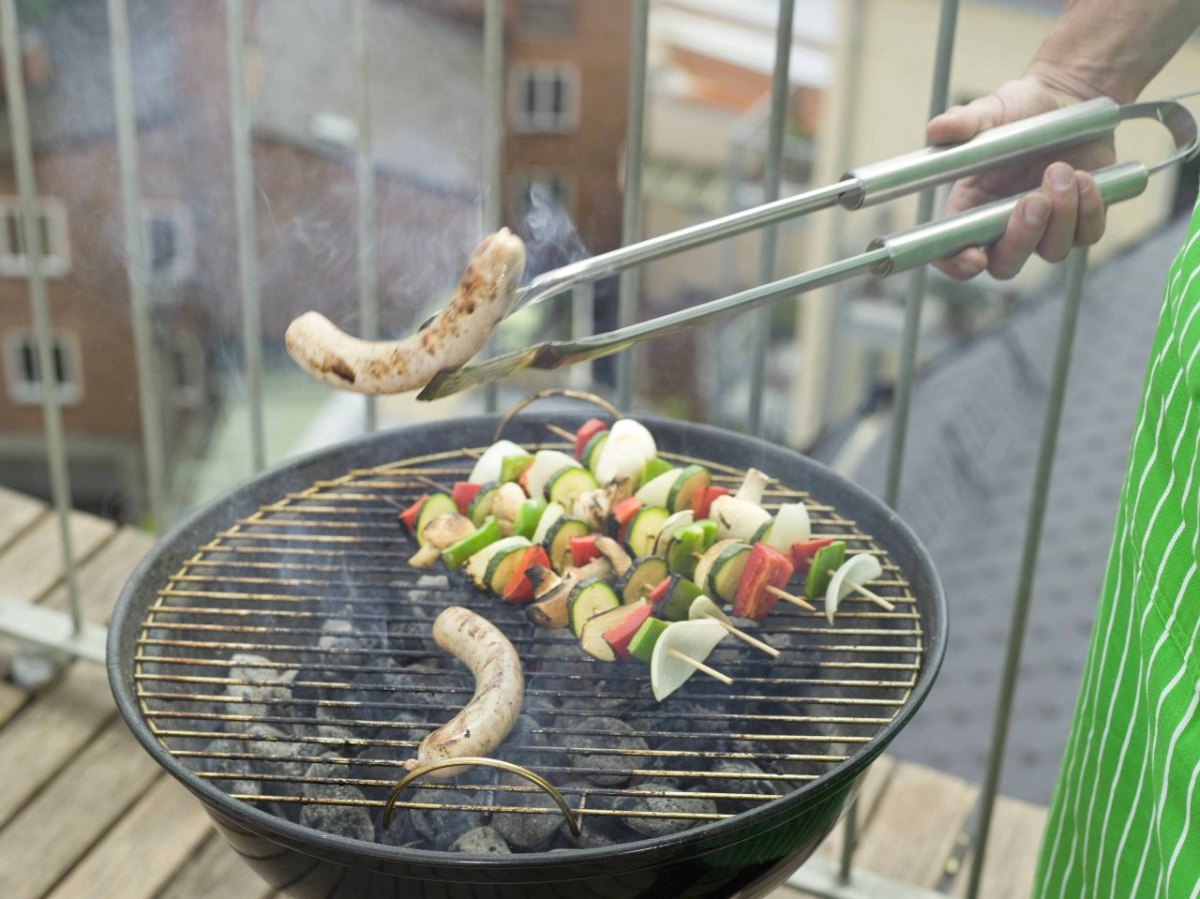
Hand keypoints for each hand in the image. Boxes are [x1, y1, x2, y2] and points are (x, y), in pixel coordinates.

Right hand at [927, 76, 1114, 279]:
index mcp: (969, 208)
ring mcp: (1046, 228)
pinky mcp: (1082, 220)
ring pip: (1052, 252)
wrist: (1069, 98)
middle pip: (1005, 264)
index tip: (975, 256)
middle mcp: (1004, 226)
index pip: (952, 255)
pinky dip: (1089, 210)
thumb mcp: (989, 111)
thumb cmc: (1020, 109)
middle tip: (1033, 200)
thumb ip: (963, 123)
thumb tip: (936, 129)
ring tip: (1063, 170)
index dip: (958, 265)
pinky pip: (1087, 235)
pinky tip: (1085, 178)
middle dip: (1020, 239)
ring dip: (1061, 217)